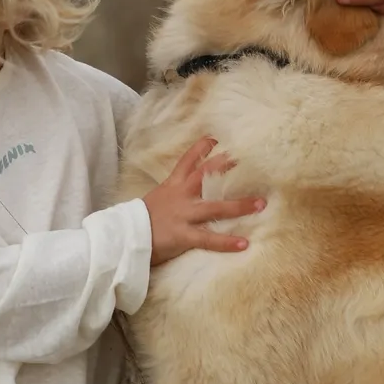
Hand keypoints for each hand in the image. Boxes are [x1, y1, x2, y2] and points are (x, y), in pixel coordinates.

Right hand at [144, 138, 265, 265]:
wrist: (122, 237)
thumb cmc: (136, 221)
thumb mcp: (155, 200)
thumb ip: (171, 195)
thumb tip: (183, 195)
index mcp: (172, 185)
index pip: (188, 160)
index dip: (202, 148)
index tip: (216, 139)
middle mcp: (181, 195)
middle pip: (208, 176)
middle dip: (228, 168)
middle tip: (249, 161)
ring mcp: (184, 215)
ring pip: (216, 207)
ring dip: (240, 205)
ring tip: (261, 204)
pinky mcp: (183, 235)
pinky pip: (209, 239)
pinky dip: (227, 242)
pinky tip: (244, 243)